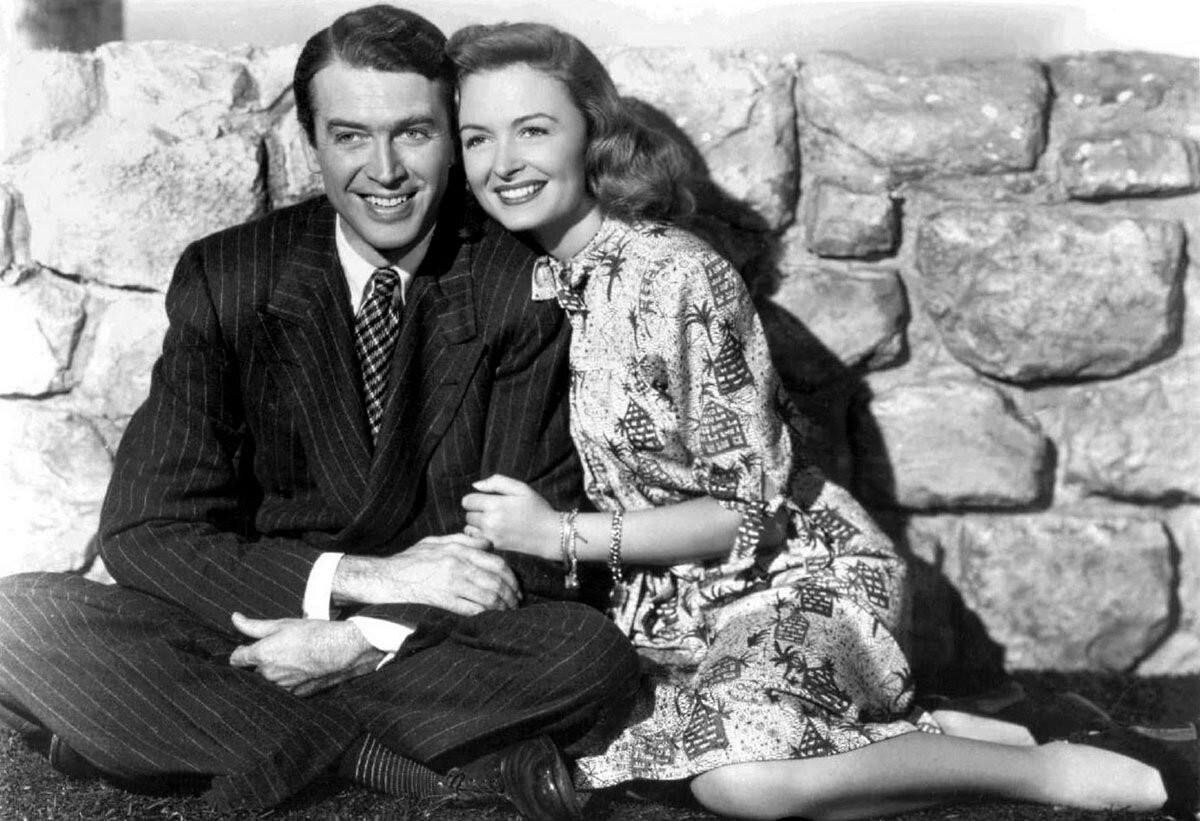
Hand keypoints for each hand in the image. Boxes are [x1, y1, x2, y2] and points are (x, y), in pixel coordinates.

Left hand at [228, 613, 381, 696]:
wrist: (341, 650)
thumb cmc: (313, 633)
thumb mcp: (282, 623)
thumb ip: (254, 625)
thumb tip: (234, 618)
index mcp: (262, 655)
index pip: (236, 659)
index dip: (240, 652)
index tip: (248, 646)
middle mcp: (268, 674)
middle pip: (254, 670)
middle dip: (261, 661)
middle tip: (278, 648)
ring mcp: (282, 686)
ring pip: (269, 680)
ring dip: (275, 671)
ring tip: (293, 657)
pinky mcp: (296, 693)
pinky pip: (285, 687)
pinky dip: (288, 679)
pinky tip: (302, 667)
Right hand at [333, 533, 519, 615]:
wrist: (385, 577)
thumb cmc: (410, 560)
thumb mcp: (435, 542)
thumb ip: (462, 540)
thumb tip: (486, 543)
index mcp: (458, 550)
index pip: (496, 562)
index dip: (511, 577)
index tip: (515, 586)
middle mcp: (458, 565)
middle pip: (496, 581)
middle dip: (511, 594)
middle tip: (516, 602)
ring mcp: (451, 584)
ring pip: (488, 596)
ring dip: (502, 606)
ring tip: (507, 612)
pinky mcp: (443, 600)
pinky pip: (472, 610)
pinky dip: (486, 615)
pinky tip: (491, 618)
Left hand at [461, 474, 558, 559]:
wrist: (551, 535)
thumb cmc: (537, 508)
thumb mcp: (521, 488)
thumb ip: (497, 482)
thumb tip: (476, 485)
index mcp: (495, 505)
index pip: (467, 501)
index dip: (475, 498)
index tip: (486, 499)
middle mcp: (490, 522)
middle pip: (468, 515)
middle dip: (477, 511)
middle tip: (493, 510)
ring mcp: (491, 536)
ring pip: (470, 528)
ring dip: (478, 524)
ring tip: (494, 521)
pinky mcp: (495, 546)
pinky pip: (478, 539)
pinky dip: (482, 535)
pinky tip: (496, 531)